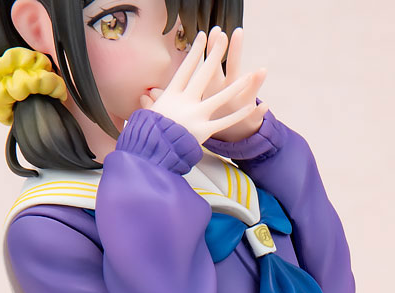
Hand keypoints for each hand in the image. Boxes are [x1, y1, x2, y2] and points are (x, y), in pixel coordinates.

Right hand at [139, 29, 267, 145]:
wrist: (152, 152)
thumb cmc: (148, 134)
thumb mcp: (148, 115)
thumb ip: (151, 104)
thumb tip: (144, 96)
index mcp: (171, 95)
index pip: (185, 69)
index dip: (195, 53)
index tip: (202, 37)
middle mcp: (185, 102)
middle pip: (203, 75)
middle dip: (215, 55)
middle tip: (223, 37)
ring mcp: (196, 116)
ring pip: (220, 97)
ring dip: (235, 86)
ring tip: (248, 75)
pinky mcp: (204, 131)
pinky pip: (225, 122)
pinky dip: (238, 115)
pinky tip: (250, 106)